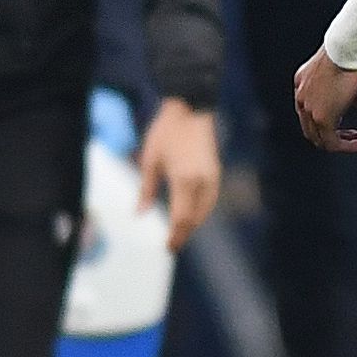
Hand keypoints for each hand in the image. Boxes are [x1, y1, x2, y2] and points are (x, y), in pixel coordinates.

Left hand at [137, 98, 221, 247]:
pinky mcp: (216, 172)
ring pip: (205, 210)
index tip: (167, 247)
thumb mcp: (150, 160)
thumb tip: (140, 213)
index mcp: (184, 180)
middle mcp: (202, 182)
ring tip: (180, 232)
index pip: (181, 218)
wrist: (191, 108)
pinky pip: (210, 200)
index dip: (175, 235)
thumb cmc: (167, 132)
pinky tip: (191, 214)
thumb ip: (146, 189)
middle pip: (195, 218)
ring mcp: (212, 177)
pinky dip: (201, 211)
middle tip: (172, 244)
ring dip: (194, 223)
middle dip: (184, 233)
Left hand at [293, 50, 356, 150]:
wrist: (345, 48)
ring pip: (321, 139)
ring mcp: (309, 108)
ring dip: (343, 143)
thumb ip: (350, 93)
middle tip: (352, 137)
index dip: (330, 121)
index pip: (310, 112)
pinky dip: (347, 146)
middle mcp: (302, 97)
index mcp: (303, 84)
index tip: (345, 124)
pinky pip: (332, 142)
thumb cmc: (346, 52)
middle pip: (313, 129)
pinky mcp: (322, 117)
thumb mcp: (345, 74)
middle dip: (335, 135)